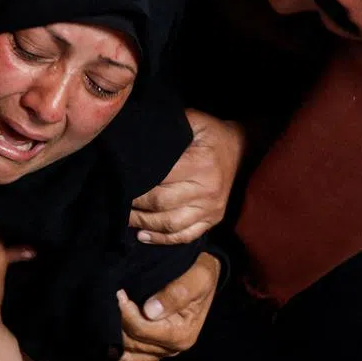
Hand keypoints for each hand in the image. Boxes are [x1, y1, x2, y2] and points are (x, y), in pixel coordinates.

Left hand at [111, 252, 221, 360]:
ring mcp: (165, 352)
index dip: (126, 313)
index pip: (142, 329)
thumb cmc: (200, 274)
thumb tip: (150, 310)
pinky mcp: (159, 351)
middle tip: (109, 300)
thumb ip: (176, 293)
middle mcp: (173, 348)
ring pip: (132, 359)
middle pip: (133, 344)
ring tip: (100, 328)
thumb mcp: (197, 278)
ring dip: (115, 347)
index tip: (118, 293)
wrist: (205, 277)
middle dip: (117, 324)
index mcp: (181, 334)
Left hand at [130, 109, 243, 244]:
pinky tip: (143, 236)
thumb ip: (168, 128)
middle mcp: (208, 190)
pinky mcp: (213, 219)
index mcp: (201, 164)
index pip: (160, 179)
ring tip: (125, 217)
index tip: (119, 180)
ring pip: (171, 225)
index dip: (136, 183)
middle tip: (117, 199)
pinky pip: (186, 236)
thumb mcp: (195, 121)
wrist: (244, 149)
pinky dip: (162, 239)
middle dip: (135, 205)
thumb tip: (136, 136)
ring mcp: (212, 208)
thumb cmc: (212, 134)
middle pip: (162, 204)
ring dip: (144, 224)